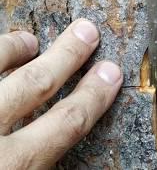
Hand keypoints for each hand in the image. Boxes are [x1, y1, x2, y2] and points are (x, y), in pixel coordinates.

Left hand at [0, 19, 121, 168]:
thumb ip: (44, 162)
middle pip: (36, 83)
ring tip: (28, 41)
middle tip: (86, 33)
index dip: (94, 95)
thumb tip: (65, 144)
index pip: (67, 122)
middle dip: (67, 55)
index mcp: (14, 165)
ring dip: (12, 49)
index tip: (110, 74)